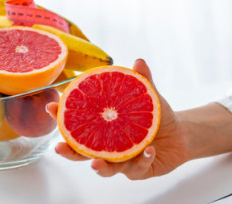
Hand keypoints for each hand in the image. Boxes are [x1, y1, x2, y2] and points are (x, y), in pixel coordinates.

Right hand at [45, 58, 190, 179]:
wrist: (180, 135)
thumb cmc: (156, 116)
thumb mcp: (149, 97)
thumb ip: (142, 82)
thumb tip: (139, 61)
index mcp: (104, 128)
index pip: (79, 124)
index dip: (62, 117)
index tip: (51, 106)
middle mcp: (109, 147)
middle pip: (84, 153)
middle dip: (70, 152)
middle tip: (60, 146)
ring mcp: (123, 161)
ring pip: (107, 169)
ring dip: (101, 167)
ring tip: (96, 163)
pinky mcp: (139, 170)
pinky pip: (138, 168)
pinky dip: (142, 159)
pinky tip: (148, 150)